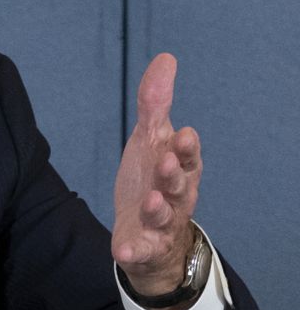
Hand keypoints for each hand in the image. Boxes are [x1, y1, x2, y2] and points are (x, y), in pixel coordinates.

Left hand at [112, 53, 201, 305]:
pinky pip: (138, 251)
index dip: (186, 148)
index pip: (186, 156)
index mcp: (179, 168)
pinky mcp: (141, 246)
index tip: (182, 134)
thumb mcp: (151, 138)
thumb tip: (165, 58)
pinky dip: (132, 251)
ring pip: (162, 217)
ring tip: (149, 201)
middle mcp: (174, 197)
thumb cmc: (152, 177)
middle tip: (167, 162)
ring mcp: (158, 224)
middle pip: (178, 186)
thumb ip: (155, 102)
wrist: (147, 233)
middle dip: (174, 174)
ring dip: (157, 209)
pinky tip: (122, 250)